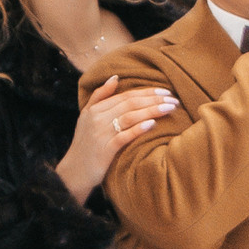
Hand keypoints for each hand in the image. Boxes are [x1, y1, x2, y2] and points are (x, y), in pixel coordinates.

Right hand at [56, 75, 175, 201]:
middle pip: (130, 104)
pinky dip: (138, 129)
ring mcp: (101, 133)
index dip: (147, 92)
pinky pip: (124, 136)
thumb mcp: (87, 116)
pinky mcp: (105, 149)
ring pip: (129, 117)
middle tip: (174, 99)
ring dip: (151, 111)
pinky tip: (152, 124)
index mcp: (95, 109)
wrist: (75, 171)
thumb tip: (115, 77)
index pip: (126, 96)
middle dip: (154, 100)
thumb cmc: (85, 144)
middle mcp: (98, 118)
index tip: (166, 92)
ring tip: (170, 109)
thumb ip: (100, 96)